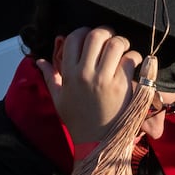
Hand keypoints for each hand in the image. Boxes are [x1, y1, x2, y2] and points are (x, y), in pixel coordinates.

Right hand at [37, 27, 139, 148]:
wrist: (97, 143)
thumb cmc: (78, 121)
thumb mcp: (59, 99)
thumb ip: (50, 77)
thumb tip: (39, 61)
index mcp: (69, 74)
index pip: (74, 38)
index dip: (83, 31)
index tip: (90, 36)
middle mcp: (86, 74)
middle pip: (96, 35)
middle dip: (105, 32)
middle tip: (110, 39)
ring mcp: (105, 79)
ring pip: (116, 44)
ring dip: (121, 42)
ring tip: (122, 49)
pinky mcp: (123, 86)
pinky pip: (131, 59)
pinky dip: (134, 57)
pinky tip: (132, 63)